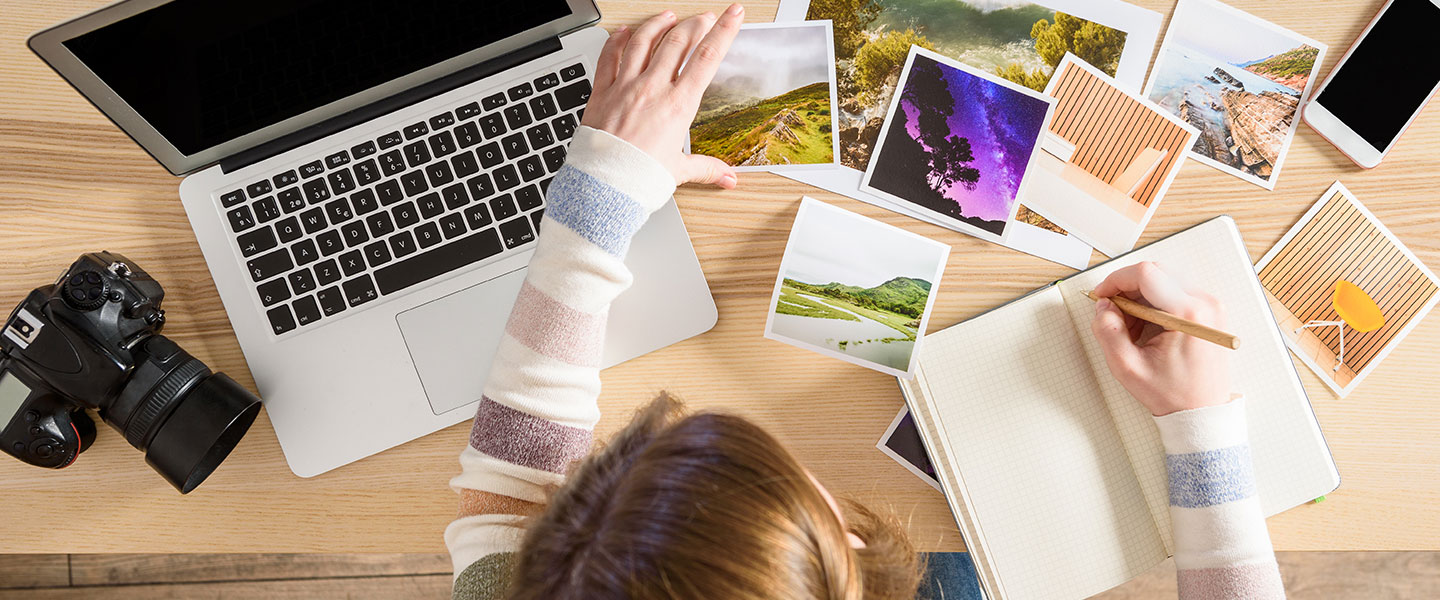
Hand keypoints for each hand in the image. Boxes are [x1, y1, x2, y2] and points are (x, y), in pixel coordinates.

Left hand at [581, 5, 744, 188]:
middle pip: (678, 42)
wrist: (604, 186)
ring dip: (659, 24)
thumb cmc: (639, 178)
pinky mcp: (602, 92)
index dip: (724, 31)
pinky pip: (610, 57)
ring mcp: (626, 87)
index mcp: (678, 106)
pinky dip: (618, 40)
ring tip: (669, 16)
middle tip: (704, 17)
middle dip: (695, 24)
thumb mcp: (679, 171)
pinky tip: (623, 32)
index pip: (707, 58)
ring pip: (644, 41)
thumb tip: (728, 178)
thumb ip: (706, 169)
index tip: (733, 14)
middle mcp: (653, 90)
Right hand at [1090, 262, 1229, 415]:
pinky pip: (1175, 290)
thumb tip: (1103, 306)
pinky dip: (1154, 302)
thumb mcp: (1128, 367)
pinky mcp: (1209, 310)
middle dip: (1127, 289)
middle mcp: (1205, 303)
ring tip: (1132, 327)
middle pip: (1155, 272)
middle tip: (1114, 314)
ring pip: (1164, 279)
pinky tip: (1147, 326)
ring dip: (1140, 296)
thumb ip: (1108, 332)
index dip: (1116, 280)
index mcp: (1188, 314)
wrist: (1202, 411)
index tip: (1102, 296)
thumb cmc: (1173, 394)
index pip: (1146, 274)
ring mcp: (1210, 305)